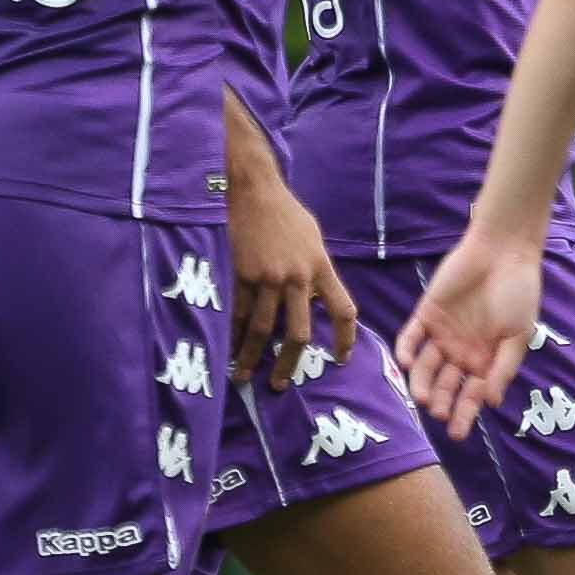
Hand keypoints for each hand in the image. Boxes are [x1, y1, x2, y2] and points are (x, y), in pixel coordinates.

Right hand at [227, 159, 357, 386]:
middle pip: (298, 331)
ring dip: (253, 356)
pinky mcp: (242, 274)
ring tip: (245, 375)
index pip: (343, 310)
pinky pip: (239, 312)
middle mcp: (296, 277)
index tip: (341, 359)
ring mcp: (267, 277)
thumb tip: (314, 298)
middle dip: (289, 362)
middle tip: (280, 384)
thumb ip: (316, 270)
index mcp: (320, 267)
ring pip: (262, 328)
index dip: (345, 338)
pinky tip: (230, 348)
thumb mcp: (313, 239)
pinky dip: (234, 333)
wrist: (254, 189)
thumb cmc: (286, 213)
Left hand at [394, 223, 544, 438]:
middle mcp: (462, 352)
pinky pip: (411, 337)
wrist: (504, 252)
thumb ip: (503, 368)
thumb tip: (490, 402)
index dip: (464, 414)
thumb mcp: (519, 335)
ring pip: (425, 366)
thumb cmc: (519, 293)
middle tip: (438, 414)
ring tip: (422, 397)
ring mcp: (442, 334)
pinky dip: (406, 350)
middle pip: (445, 385)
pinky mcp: (426, 314)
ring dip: (421, 382)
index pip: (471, 395)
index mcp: (486, 360)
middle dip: (441, 402)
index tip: (458, 434)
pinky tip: (404, 362)